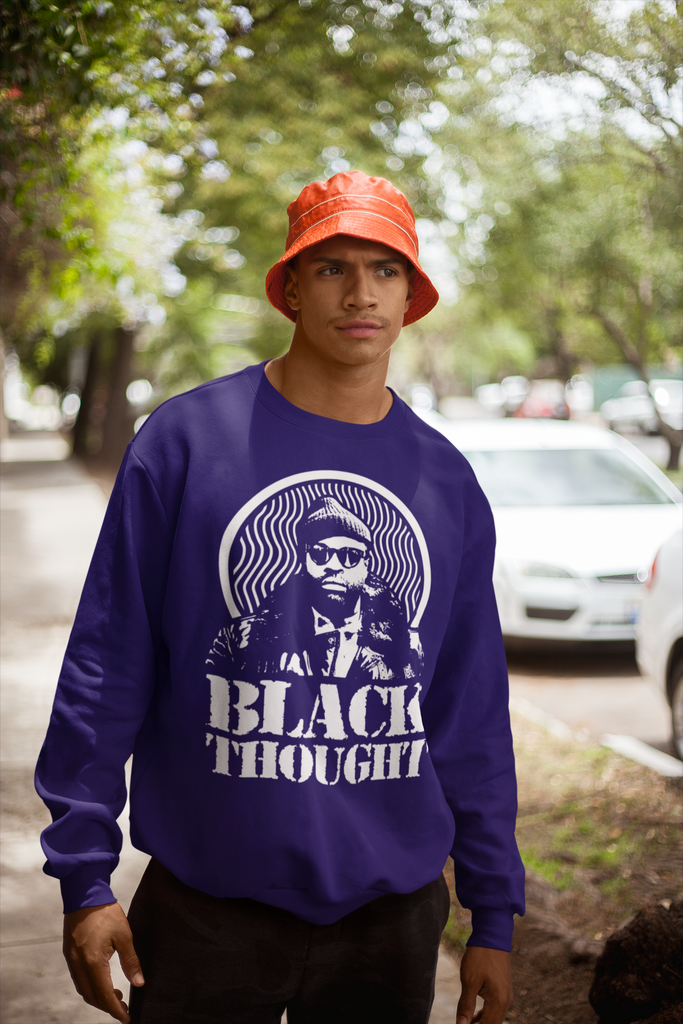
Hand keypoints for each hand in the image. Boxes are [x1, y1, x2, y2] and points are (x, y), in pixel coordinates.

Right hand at [63, 902, 144, 1022]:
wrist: (84, 894)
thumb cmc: (105, 912)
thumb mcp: (124, 935)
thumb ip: (131, 961)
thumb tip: (139, 983)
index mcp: (93, 962)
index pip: (104, 995)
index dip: (115, 1010)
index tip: (126, 1018)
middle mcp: (79, 965)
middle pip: (92, 997)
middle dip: (107, 1007)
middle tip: (123, 1010)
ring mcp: (71, 960)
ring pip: (83, 989)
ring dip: (98, 998)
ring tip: (116, 997)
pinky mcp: (69, 954)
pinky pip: (79, 979)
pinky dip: (90, 986)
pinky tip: (102, 982)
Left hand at [456, 945, 511, 1023]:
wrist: (492, 936)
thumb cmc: (480, 957)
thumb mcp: (470, 981)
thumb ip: (466, 1005)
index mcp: (499, 1001)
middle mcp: (506, 1001)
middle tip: (461, 1023)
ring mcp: (506, 996)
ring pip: (494, 1018)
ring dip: (481, 1022)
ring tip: (465, 1022)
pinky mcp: (503, 990)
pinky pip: (495, 1008)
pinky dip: (484, 1014)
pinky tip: (474, 1015)